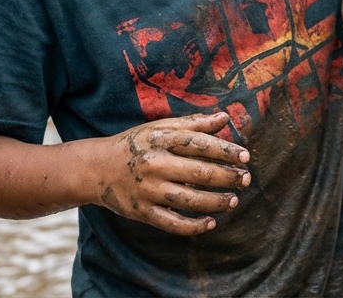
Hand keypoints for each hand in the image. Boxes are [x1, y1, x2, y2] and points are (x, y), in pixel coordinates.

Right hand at [98, 112, 250, 235]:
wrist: (96, 168)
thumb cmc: (136, 144)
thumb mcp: (160, 128)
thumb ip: (193, 124)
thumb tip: (224, 117)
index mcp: (160, 140)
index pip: (199, 144)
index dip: (225, 151)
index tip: (245, 156)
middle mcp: (154, 164)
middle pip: (199, 173)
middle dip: (227, 177)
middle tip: (246, 179)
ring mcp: (148, 190)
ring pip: (189, 200)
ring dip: (216, 202)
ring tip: (233, 200)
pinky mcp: (142, 212)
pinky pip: (172, 223)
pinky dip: (193, 226)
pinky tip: (211, 222)